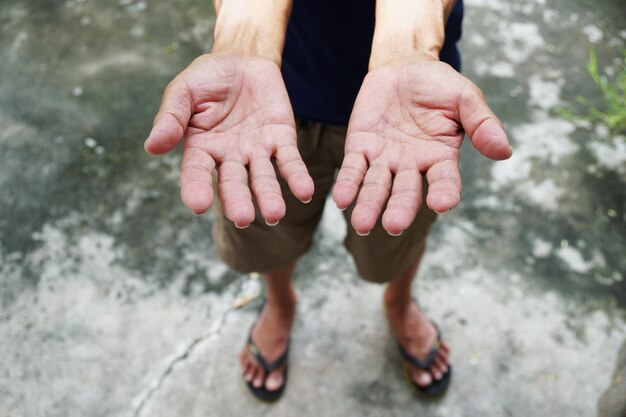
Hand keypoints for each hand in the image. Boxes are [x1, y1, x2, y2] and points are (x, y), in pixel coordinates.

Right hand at [144, 53, 313, 227]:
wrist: (242, 58)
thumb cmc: (207, 77)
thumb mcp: (183, 90)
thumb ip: (171, 117)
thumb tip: (152, 147)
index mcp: (201, 148)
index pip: (196, 173)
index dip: (196, 189)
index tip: (198, 206)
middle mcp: (229, 157)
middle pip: (233, 183)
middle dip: (238, 200)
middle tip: (244, 219)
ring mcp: (256, 151)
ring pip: (263, 178)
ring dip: (269, 196)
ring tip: (275, 214)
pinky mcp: (281, 139)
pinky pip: (289, 161)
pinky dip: (297, 176)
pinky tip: (305, 191)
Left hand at [332, 56, 511, 235]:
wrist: (404, 65)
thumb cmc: (439, 85)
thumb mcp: (466, 98)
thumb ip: (482, 123)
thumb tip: (505, 151)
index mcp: (441, 158)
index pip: (444, 181)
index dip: (444, 193)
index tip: (442, 204)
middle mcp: (412, 165)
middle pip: (406, 192)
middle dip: (399, 209)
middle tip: (392, 226)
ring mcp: (385, 159)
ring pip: (377, 186)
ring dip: (368, 205)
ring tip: (361, 224)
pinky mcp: (361, 147)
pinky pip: (353, 168)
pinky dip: (348, 184)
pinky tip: (341, 199)